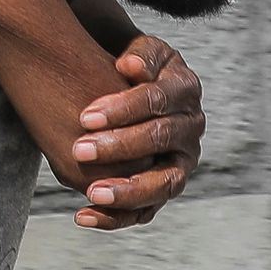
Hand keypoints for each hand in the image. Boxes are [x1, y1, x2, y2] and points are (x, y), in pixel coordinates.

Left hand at [64, 34, 203, 229]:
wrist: (130, 89)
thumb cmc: (130, 68)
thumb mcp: (140, 51)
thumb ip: (140, 54)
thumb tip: (131, 68)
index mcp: (185, 91)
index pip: (159, 100)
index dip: (124, 109)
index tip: (85, 117)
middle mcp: (190, 129)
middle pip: (161, 140)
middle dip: (121, 147)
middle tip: (80, 150)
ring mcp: (181, 162)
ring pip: (164, 183)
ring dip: (129, 191)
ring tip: (93, 194)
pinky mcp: (163, 187)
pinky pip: (146, 210)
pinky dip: (116, 218)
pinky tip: (82, 215)